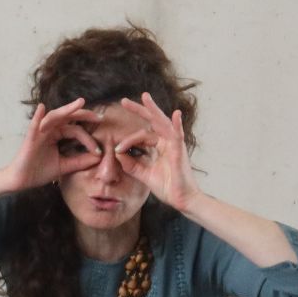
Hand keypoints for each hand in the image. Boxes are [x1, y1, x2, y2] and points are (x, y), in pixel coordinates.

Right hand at [0, 98, 102, 191]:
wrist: (22, 181)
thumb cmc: (40, 172)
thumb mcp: (65, 166)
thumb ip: (81, 161)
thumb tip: (100, 156)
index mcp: (57, 135)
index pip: (76, 131)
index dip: (89, 139)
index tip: (98, 151)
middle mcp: (49, 130)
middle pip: (68, 118)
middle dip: (84, 115)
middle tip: (99, 116)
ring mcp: (39, 132)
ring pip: (55, 117)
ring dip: (67, 109)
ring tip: (80, 103)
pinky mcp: (30, 138)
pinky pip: (34, 125)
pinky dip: (37, 116)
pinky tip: (41, 108)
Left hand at [115, 94, 203, 211]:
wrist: (180, 199)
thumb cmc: (166, 186)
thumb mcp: (143, 174)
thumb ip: (130, 164)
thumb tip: (117, 153)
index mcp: (158, 146)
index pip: (140, 136)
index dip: (127, 141)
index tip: (117, 149)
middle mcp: (166, 142)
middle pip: (152, 122)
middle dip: (139, 110)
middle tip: (124, 101)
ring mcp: (174, 145)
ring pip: (162, 123)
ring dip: (154, 110)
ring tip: (145, 97)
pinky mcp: (179, 151)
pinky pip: (178, 135)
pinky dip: (177, 124)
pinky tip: (175, 114)